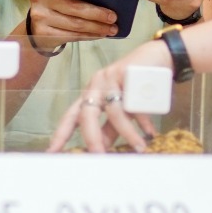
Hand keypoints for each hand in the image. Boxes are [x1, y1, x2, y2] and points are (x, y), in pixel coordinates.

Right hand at [26, 0, 117, 51]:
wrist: (39, 24)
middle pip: (72, 7)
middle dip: (96, 13)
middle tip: (113, 16)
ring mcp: (39, 17)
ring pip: (74, 24)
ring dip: (96, 27)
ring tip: (112, 27)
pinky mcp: (43, 34)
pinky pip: (71, 36)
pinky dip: (88, 35)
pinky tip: (100, 34)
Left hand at [46, 39, 171, 152]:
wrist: (159, 56)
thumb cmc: (137, 85)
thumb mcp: (121, 108)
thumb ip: (110, 127)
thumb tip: (102, 149)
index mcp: (91, 94)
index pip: (72, 115)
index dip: (61, 133)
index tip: (52, 152)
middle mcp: (96, 85)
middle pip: (87, 113)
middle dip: (92, 137)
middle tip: (98, 156)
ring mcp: (111, 77)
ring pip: (115, 111)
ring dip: (128, 133)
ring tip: (139, 148)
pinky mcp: (129, 73)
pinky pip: (135, 102)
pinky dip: (143, 120)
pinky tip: (149, 132)